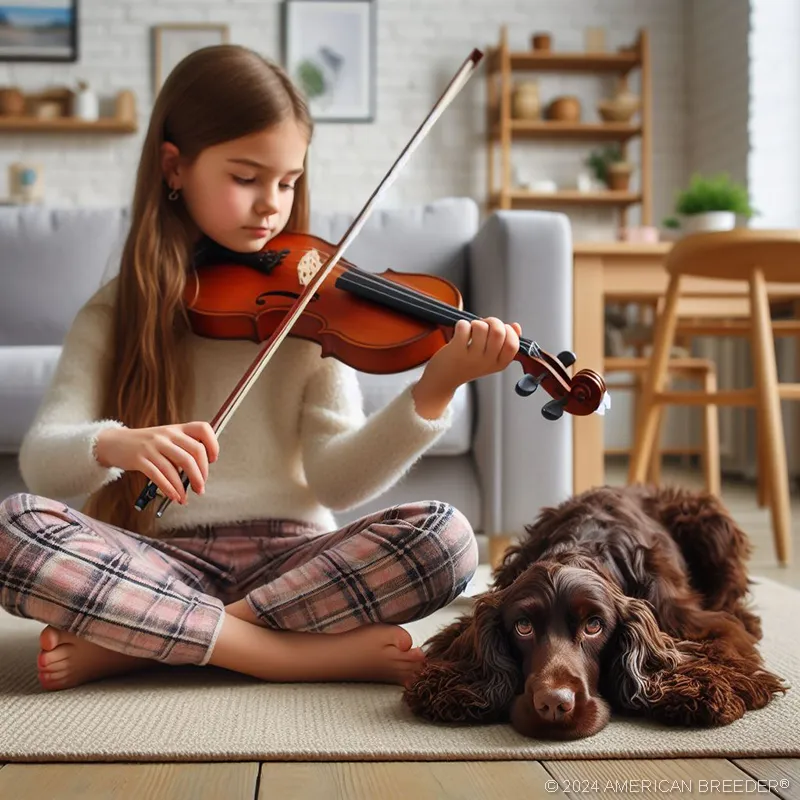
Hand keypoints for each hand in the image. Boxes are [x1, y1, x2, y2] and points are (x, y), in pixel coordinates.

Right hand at [94, 422, 218, 504]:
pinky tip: (174, 496)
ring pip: (177, 466)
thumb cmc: (146, 444)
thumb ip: (184, 449)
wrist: (115, 443)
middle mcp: (167, 435)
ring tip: (185, 497)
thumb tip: (202, 470)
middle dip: (201, 474)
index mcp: (177, 429)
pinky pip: (159, 475)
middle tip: (200, 487)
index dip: (213, 444)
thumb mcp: (167, 439)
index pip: (203, 429)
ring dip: (185, 486)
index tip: (213, 460)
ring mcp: (153, 446)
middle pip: (194, 452)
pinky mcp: (140, 459)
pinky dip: (169, 488)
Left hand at [412, 318, 521, 418]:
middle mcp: (487, 362)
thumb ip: (504, 343)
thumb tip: (516, 326)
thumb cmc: (467, 365)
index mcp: (499, 364)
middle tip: (483, 325)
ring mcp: (471, 357)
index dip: (508, 331)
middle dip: (492, 321)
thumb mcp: (490, 359)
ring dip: (475, 323)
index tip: (499, 330)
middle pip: (498, 331)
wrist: (443, 380)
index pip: (513, 345)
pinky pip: (464, 327)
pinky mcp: (456, 350)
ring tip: (470, 330)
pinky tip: (460, 332)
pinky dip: (462, 324)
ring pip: (481, 326)